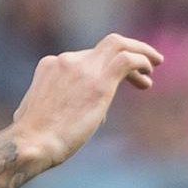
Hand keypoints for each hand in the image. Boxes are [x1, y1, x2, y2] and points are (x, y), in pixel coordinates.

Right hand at [9, 34, 162, 168]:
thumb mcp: (37, 117)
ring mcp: (83, 68)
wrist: (31, 143)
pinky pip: (127, 60)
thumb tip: (71, 117)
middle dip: (127, 50)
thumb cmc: (32, 140)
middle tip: (146, 64)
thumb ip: (55, 109)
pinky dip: (142, 61)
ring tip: (155, 63)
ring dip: (140, 51)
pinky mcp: (99, 82)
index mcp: (50, 66)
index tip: (119, 82)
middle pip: (104, 46)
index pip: (84, 59)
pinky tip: (149, 74)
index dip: (104, 68)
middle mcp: (67, 61)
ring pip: (119, 44)